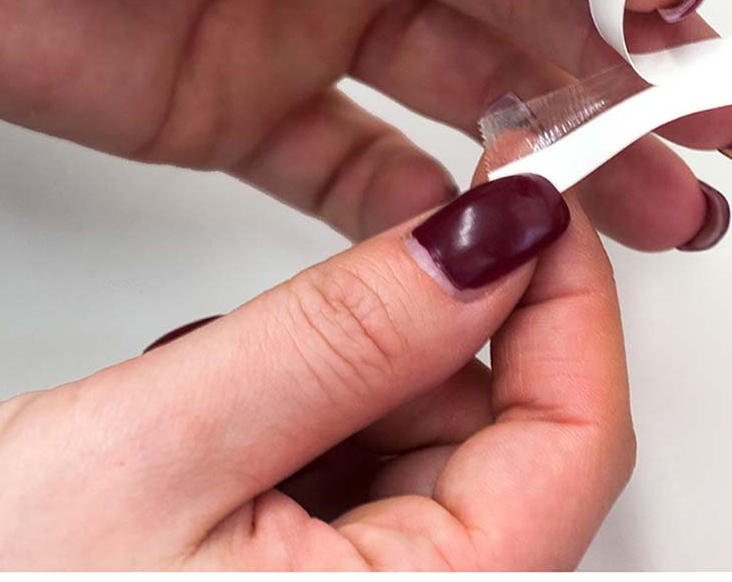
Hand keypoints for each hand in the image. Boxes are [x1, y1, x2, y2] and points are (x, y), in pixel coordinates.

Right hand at [0, 176, 634, 569]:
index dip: (568, 294)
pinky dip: (304, 401)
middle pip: (500, 434)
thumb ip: (340, 338)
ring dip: (346, 368)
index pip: (575, 442)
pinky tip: (216, 412)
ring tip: (220, 380)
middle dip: (427, 328)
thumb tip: (487, 242)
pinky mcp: (302, 578)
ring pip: (420, 434)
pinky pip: (354, 455)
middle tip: (367, 252)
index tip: (532, 189)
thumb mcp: (157, 449)